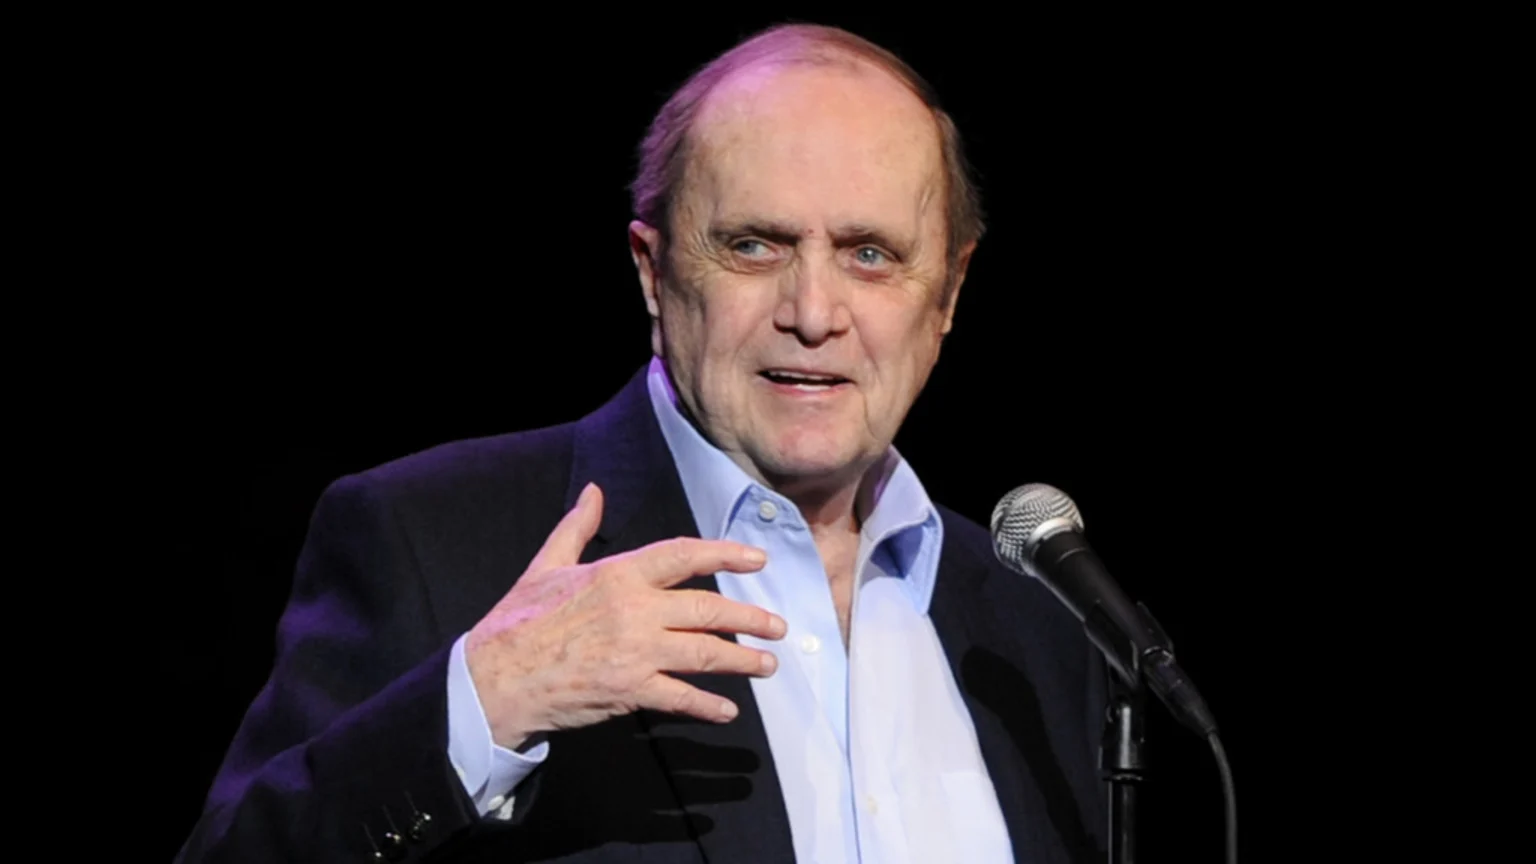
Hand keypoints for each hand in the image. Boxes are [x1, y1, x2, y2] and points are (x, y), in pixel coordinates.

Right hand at [465, 482, 785, 748]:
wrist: (494, 677)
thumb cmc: (519, 620)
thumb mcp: (546, 564)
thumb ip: (577, 527)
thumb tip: (593, 492)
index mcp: (618, 574)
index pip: (684, 556)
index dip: (725, 555)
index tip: (756, 560)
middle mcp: (634, 610)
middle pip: (708, 610)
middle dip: (750, 618)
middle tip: (777, 625)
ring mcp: (635, 652)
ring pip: (704, 654)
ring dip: (742, 660)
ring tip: (767, 664)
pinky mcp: (629, 689)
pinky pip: (680, 697)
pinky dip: (707, 705)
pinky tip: (726, 710)